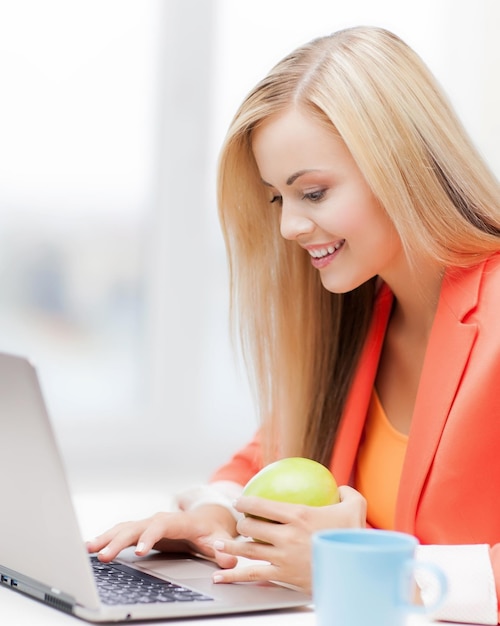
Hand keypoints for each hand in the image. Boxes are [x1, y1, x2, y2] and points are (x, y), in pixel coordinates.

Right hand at [86, 505, 238, 568]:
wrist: (206, 518)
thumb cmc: (212, 530)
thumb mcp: (220, 539)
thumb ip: (224, 549)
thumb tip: (229, 556)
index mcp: (178, 521)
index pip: (161, 526)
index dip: (149, 537)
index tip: (140, 551)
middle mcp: (160, 519)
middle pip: (136, 527)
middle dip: (119, 541)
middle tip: (103, 556)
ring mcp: (148, 524)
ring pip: (125, 528)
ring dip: (107, 538)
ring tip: (88, 550)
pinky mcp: (142, 530)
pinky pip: (121, 532)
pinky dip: (106, 538)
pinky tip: (91, 547)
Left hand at [211, 486, 365, 591]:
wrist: (356, 573)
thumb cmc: (354, 540)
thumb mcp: (355, 508)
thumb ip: (346, 493)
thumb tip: (340, 487)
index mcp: (298, 515)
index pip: (262, 505)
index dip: (246, 501)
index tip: (239, 500)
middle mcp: (285, 535)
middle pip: (251, 526)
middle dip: (241, 522)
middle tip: (240, 522)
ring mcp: (282, 556)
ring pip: (248, 549)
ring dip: (231, 546)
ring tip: (218, 545)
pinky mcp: (282, 576)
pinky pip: (253, 575)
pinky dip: (233, 576)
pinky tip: (220, 578)